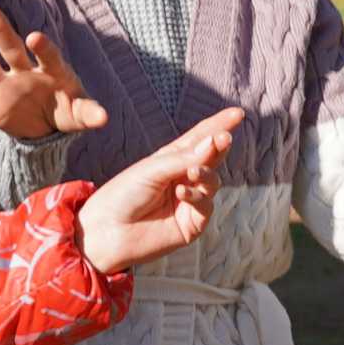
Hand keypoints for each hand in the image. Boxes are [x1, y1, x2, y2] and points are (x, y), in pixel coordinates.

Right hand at [0, 6, 106, 144]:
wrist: (46, 126)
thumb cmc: (67, 111)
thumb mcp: (80, 114)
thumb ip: (90, 114)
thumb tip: (105, 119)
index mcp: (52, 71)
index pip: (48, 56)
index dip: (42, 47)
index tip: (33, 37)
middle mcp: (26, 71)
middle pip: (11, 47)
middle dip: (0, 29)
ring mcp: (6, 84)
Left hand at [77, 109, 243, 272]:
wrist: (106, 230)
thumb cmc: (123, 194)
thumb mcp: (152, 169)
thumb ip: (184, 158)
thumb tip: (216, 141)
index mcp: (171, 159)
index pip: (200, 138)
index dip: (218, 125)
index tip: (237, 114)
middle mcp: (184, 177)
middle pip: (211, 157)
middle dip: (220, 146)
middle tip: (224, 137)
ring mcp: (190, 200)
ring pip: (212, 181)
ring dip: (205, 173)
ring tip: (192, 171)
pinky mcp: (192, 224)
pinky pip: (205, 205)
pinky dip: (196, 196)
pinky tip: (181, 193)